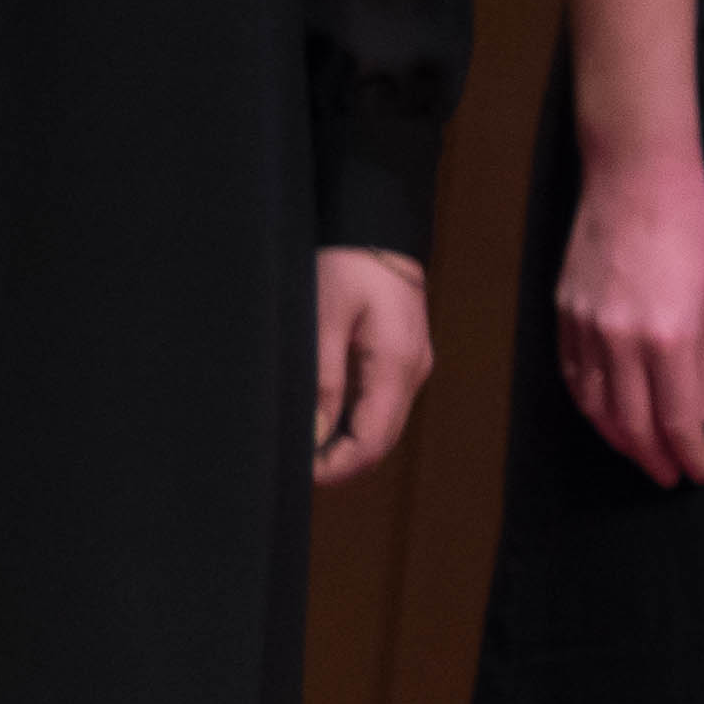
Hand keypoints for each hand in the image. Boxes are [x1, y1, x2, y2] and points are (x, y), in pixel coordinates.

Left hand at [310, 248, 432, 484]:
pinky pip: (380, 406)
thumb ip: (322, 382)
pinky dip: (353, 423)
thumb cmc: (346, 265)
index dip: (334, 469)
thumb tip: (313, 439)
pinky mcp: (402, 359)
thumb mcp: (322, 320)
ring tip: (300, 445)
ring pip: (382, 427)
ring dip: (345, 445)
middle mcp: (412, 373)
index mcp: (396, 366)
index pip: (372, 443)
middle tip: (291, 467)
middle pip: (381, 443)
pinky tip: (321, 418)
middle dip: (338, 463)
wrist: (374, 228)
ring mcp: (411, 367)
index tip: (296, 475)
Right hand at [560, 152, 703, 485]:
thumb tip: (703, 413)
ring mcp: (585, 328)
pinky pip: (572, 378)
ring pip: (595, 407)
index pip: (677, 419)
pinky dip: (589, 407)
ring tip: (641, 455)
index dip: (689, 454)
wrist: (636, 177)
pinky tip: (606, 418)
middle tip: (668, 476)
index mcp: (670, 337)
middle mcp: (621, 340)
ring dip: (618, 440)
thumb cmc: (693, 229)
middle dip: (653, 458)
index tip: (700, 473)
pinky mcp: (563, 315)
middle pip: (631, 423)